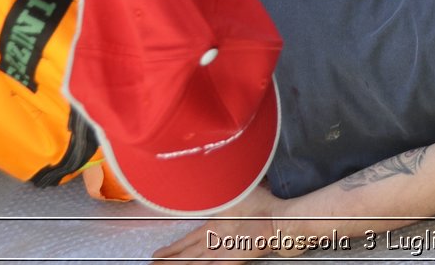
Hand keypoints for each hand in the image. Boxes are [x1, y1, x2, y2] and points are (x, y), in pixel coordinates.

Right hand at [152, 184, 288, 260]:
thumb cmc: (264, 207)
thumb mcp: (237, 196)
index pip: (189, 241)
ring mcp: (223, 251)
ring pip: (194, 262)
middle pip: (187, 254)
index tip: (159, 254)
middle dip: (170, 260)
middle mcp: (216, 242)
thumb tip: (208, 177)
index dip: (174, 248)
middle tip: (153, 264)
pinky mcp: (233, 257)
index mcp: (216, 228)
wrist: (281, 219)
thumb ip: (221, 195)